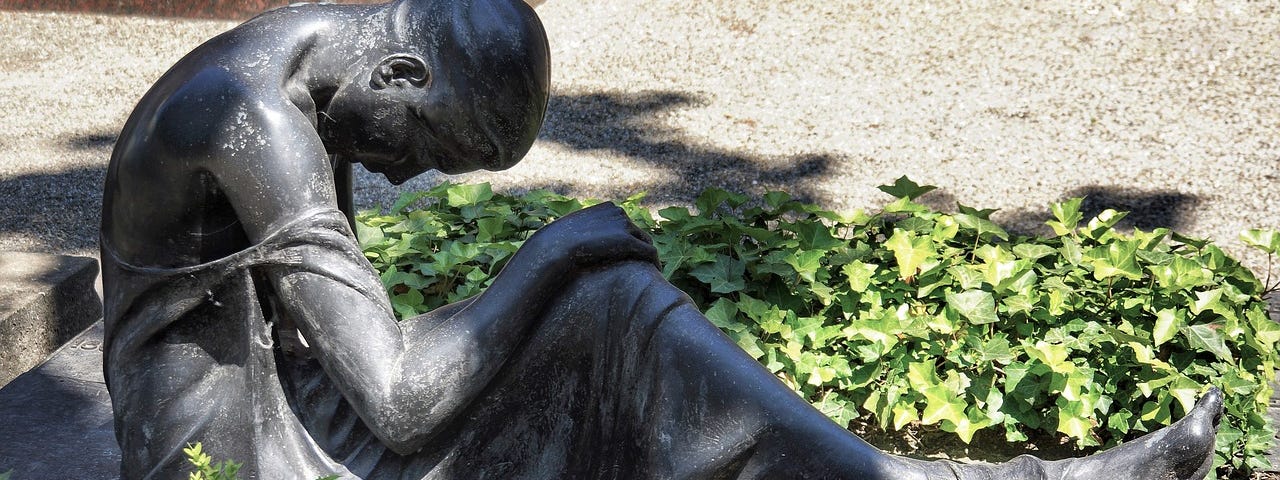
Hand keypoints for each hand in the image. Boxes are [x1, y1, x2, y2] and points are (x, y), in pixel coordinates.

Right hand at [528, 202, 658, 270]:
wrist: (556, 246)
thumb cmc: (558, 242)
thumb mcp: (572, 230)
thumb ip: (584, 231)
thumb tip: (582, 240)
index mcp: (608, 207)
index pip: (626, 224)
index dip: (628, 240)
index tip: (627, 256)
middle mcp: (619, 212)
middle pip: (639, 233)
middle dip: (640, 248)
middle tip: (641, 266)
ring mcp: (624, 225)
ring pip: (646, 243)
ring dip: (648, 257)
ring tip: (649, 272)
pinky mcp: (628, 241)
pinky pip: (650, 252)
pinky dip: (654, 263)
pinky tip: (655, 273)